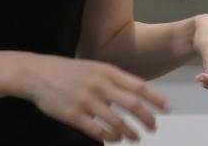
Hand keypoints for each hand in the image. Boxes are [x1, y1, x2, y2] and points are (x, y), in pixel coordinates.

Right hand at [19, 52, 168, 142]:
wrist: (40, 73)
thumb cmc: (72, 72)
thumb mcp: (97, 68)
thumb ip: (116, 80)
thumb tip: (138, 94)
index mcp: (109, 72)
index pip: (139, 86)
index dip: (155, 98)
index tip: (167, 108)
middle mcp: (101, 85)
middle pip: (132, 105)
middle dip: (147, 119)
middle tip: (154, 128)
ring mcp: (87, 101)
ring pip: (117, 122)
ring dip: (130, 133)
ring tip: (135, 137)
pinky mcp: (74, 116)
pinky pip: (97, 131)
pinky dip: (109, 138)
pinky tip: (114, 140)